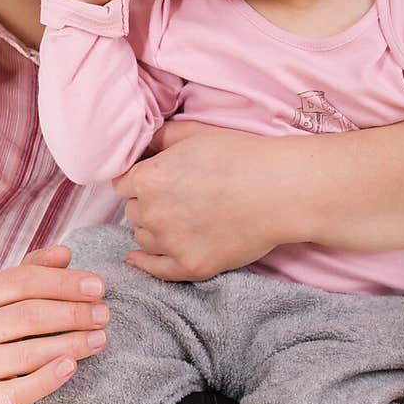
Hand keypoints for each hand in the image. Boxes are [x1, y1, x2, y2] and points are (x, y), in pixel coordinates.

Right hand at [0, 244, 110, 403]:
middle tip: (105, 315)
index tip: (99, 288)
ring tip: (100, 339)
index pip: (25, 280)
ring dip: (71, 344)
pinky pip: (18, 391)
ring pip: (27, 353)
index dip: (65, 283)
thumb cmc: (7, 333)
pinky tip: (71, 367)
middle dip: (73, 313)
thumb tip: (64, 252)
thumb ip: (38, 270)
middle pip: (29, 315)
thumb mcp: (16, 297)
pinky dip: (46, 380)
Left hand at [112, 121, 293, 279]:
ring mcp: (170, 243)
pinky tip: (137, 261)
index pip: (123, 183)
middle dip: (147, 204)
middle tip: (174, 199)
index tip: (154, 181)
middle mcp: (152, 212)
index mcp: (149, 178)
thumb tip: (142, 144)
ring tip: (178, 221)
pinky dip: (145, 264)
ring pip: (144, 239)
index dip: (139, 180)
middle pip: (133, 212)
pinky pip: (155, 270)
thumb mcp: (195, 133)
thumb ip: (160, 137)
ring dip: (153, 230)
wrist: (279, 189)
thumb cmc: (241, 156)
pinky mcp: (190, 266)